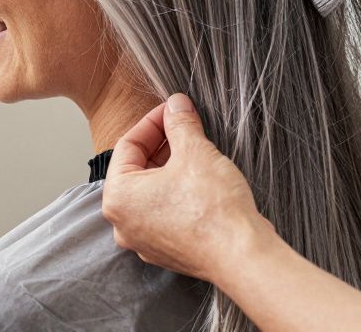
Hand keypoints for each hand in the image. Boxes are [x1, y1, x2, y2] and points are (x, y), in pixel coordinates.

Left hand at [102, 93, 273, 283]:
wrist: (242, 256)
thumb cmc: (213, 208)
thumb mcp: (195, 152)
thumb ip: (180, 123)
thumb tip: (176, 105)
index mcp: (118, 197)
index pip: (128, 145)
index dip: (153, 121)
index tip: (172, 110)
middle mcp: (123, 223)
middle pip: (138, 169)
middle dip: (162, 144)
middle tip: (185, 126)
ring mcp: (144, 241)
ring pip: (152, 192)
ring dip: (171, 167)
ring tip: (196, 149)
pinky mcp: (166, 251)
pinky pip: (165, 213)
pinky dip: (178, 193)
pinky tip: (201, 180)